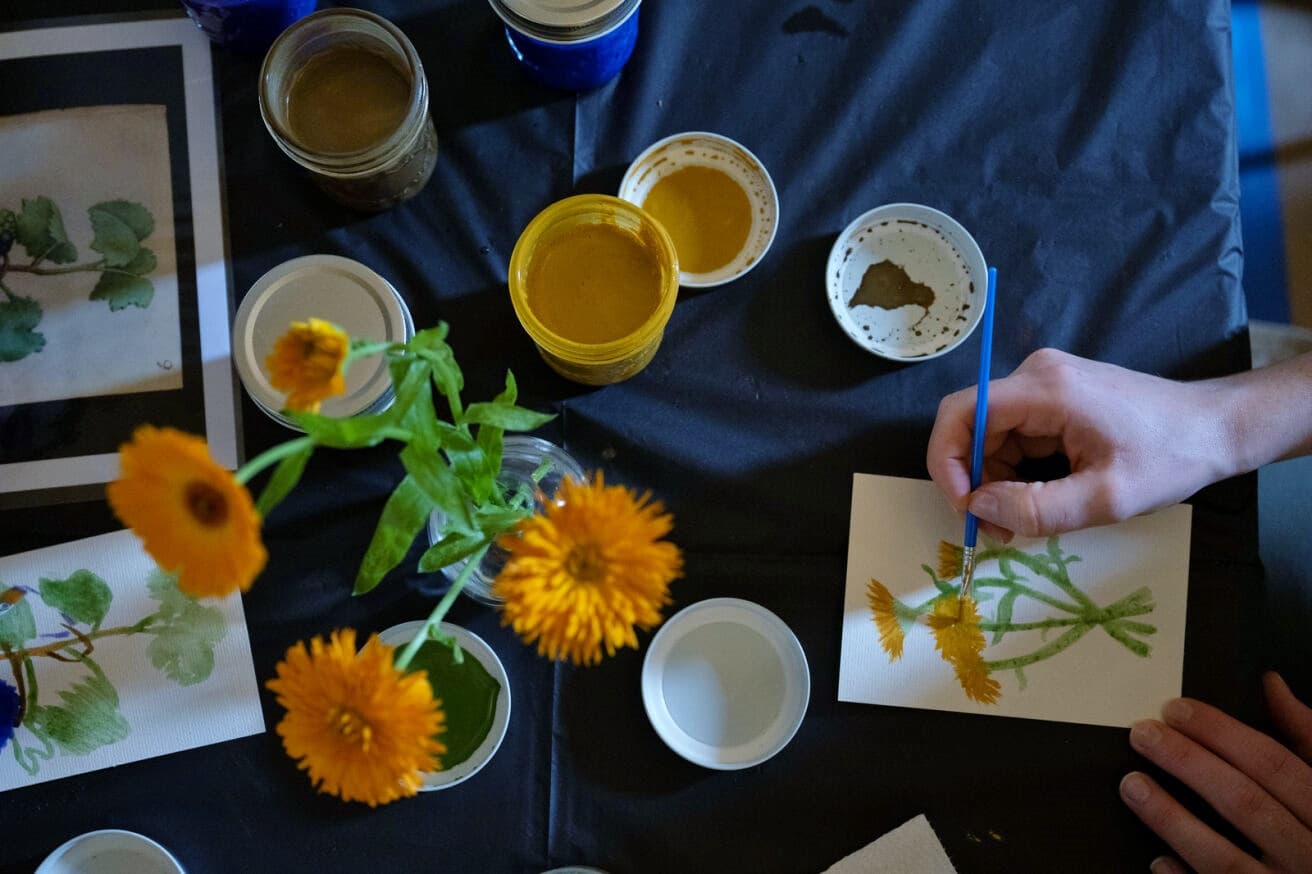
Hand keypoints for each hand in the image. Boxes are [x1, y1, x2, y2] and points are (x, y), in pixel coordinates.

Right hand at [926, 348, 1231, 540]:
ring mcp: (1046, 383)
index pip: (961, 411)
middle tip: (998, 528)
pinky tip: (1042, 496)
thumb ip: (1036, 508)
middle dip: (975, 480)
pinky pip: (1016, 435)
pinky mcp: (1056, 397)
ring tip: (1024, 519)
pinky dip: (1017, 471)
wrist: (1217, 427)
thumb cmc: (1170, 457)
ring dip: (997, 480)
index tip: (965, 507)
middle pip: (973, 426)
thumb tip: (979, 507)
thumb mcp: (1105, 498)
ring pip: (992, 436)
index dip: (947, 461)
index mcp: (1045, 388)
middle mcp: (1036, 374)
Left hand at [1120, 672, 1311, 872]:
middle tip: (1142, 734)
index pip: (1275, 764)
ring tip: (1131, 784)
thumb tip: (1272, 684)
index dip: (1223, 733)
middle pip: (1246, 804)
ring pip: (1225, 859)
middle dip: (1189, 764)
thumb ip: (1306, 738)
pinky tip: (1157, 859)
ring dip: (1173, 820)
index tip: (1174, 709)